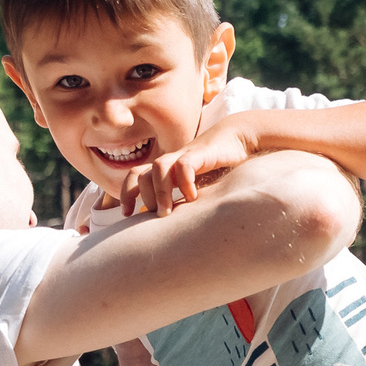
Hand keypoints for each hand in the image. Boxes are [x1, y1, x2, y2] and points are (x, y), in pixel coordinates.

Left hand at [118, 106, 255, 217]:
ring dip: (160, 192)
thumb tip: (174, 227)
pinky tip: (192, 197)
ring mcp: (184, 155)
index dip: (127, 193)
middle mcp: (171, 161)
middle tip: (155, 216)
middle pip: (142, 174)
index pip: (136, 176)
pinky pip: (184, 164)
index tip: (128, 214)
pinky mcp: (201, 153)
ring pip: (159, 167)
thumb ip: (185, 201)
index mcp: (167, 170)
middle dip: (143, 197)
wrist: (238, 138)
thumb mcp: (199, 186)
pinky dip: (184, 182)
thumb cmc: (219, 166)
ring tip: (167, 213)